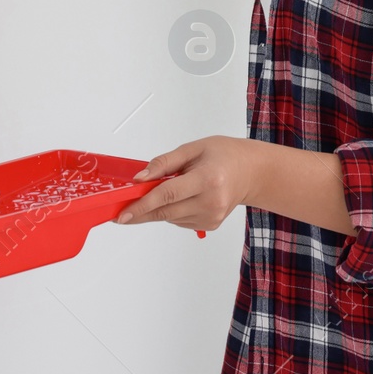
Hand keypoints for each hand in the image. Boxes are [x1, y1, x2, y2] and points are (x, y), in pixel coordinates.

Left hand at [116, 136, 259, 233]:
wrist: (252, 172)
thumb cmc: (225, 155)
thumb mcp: (194, 148)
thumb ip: (164, 163)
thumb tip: (140, 178)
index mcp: (208, 179)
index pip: (168, 194)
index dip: (142, 205)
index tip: (122, 214)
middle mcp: (211, 202)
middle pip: (165, 211)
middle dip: (141, 212)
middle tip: (121, 212)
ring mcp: (211, 217)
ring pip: (170, 217)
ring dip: (159, 207)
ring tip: (168, 189)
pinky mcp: (210, 225)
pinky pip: (179, 220)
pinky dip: (173, 210)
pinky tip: (184, 197)